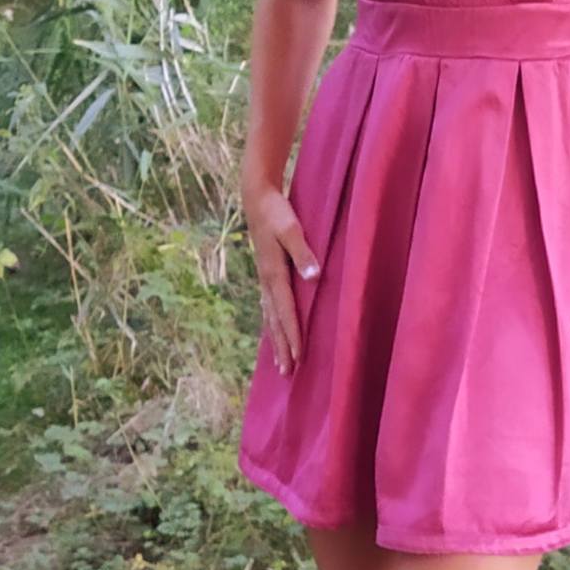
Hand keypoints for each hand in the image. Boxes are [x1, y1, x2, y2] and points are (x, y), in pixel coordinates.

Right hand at [243, 178, 320, 374]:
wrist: (256, 197)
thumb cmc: (276, 212)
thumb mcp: (292, 229)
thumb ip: (303, 253)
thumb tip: (313, 277)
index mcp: (273, 273)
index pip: (286, 311)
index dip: (293, 334)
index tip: (299, 356)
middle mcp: (266, 280)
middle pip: (275, 321)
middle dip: (282, 347)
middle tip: (288, 372)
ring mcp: (264, 278)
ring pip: (270, 316)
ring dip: (276, 340)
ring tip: (280, 363)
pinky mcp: (265, 273)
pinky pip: (268, 306)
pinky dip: (272, 324)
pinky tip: (274, 331)